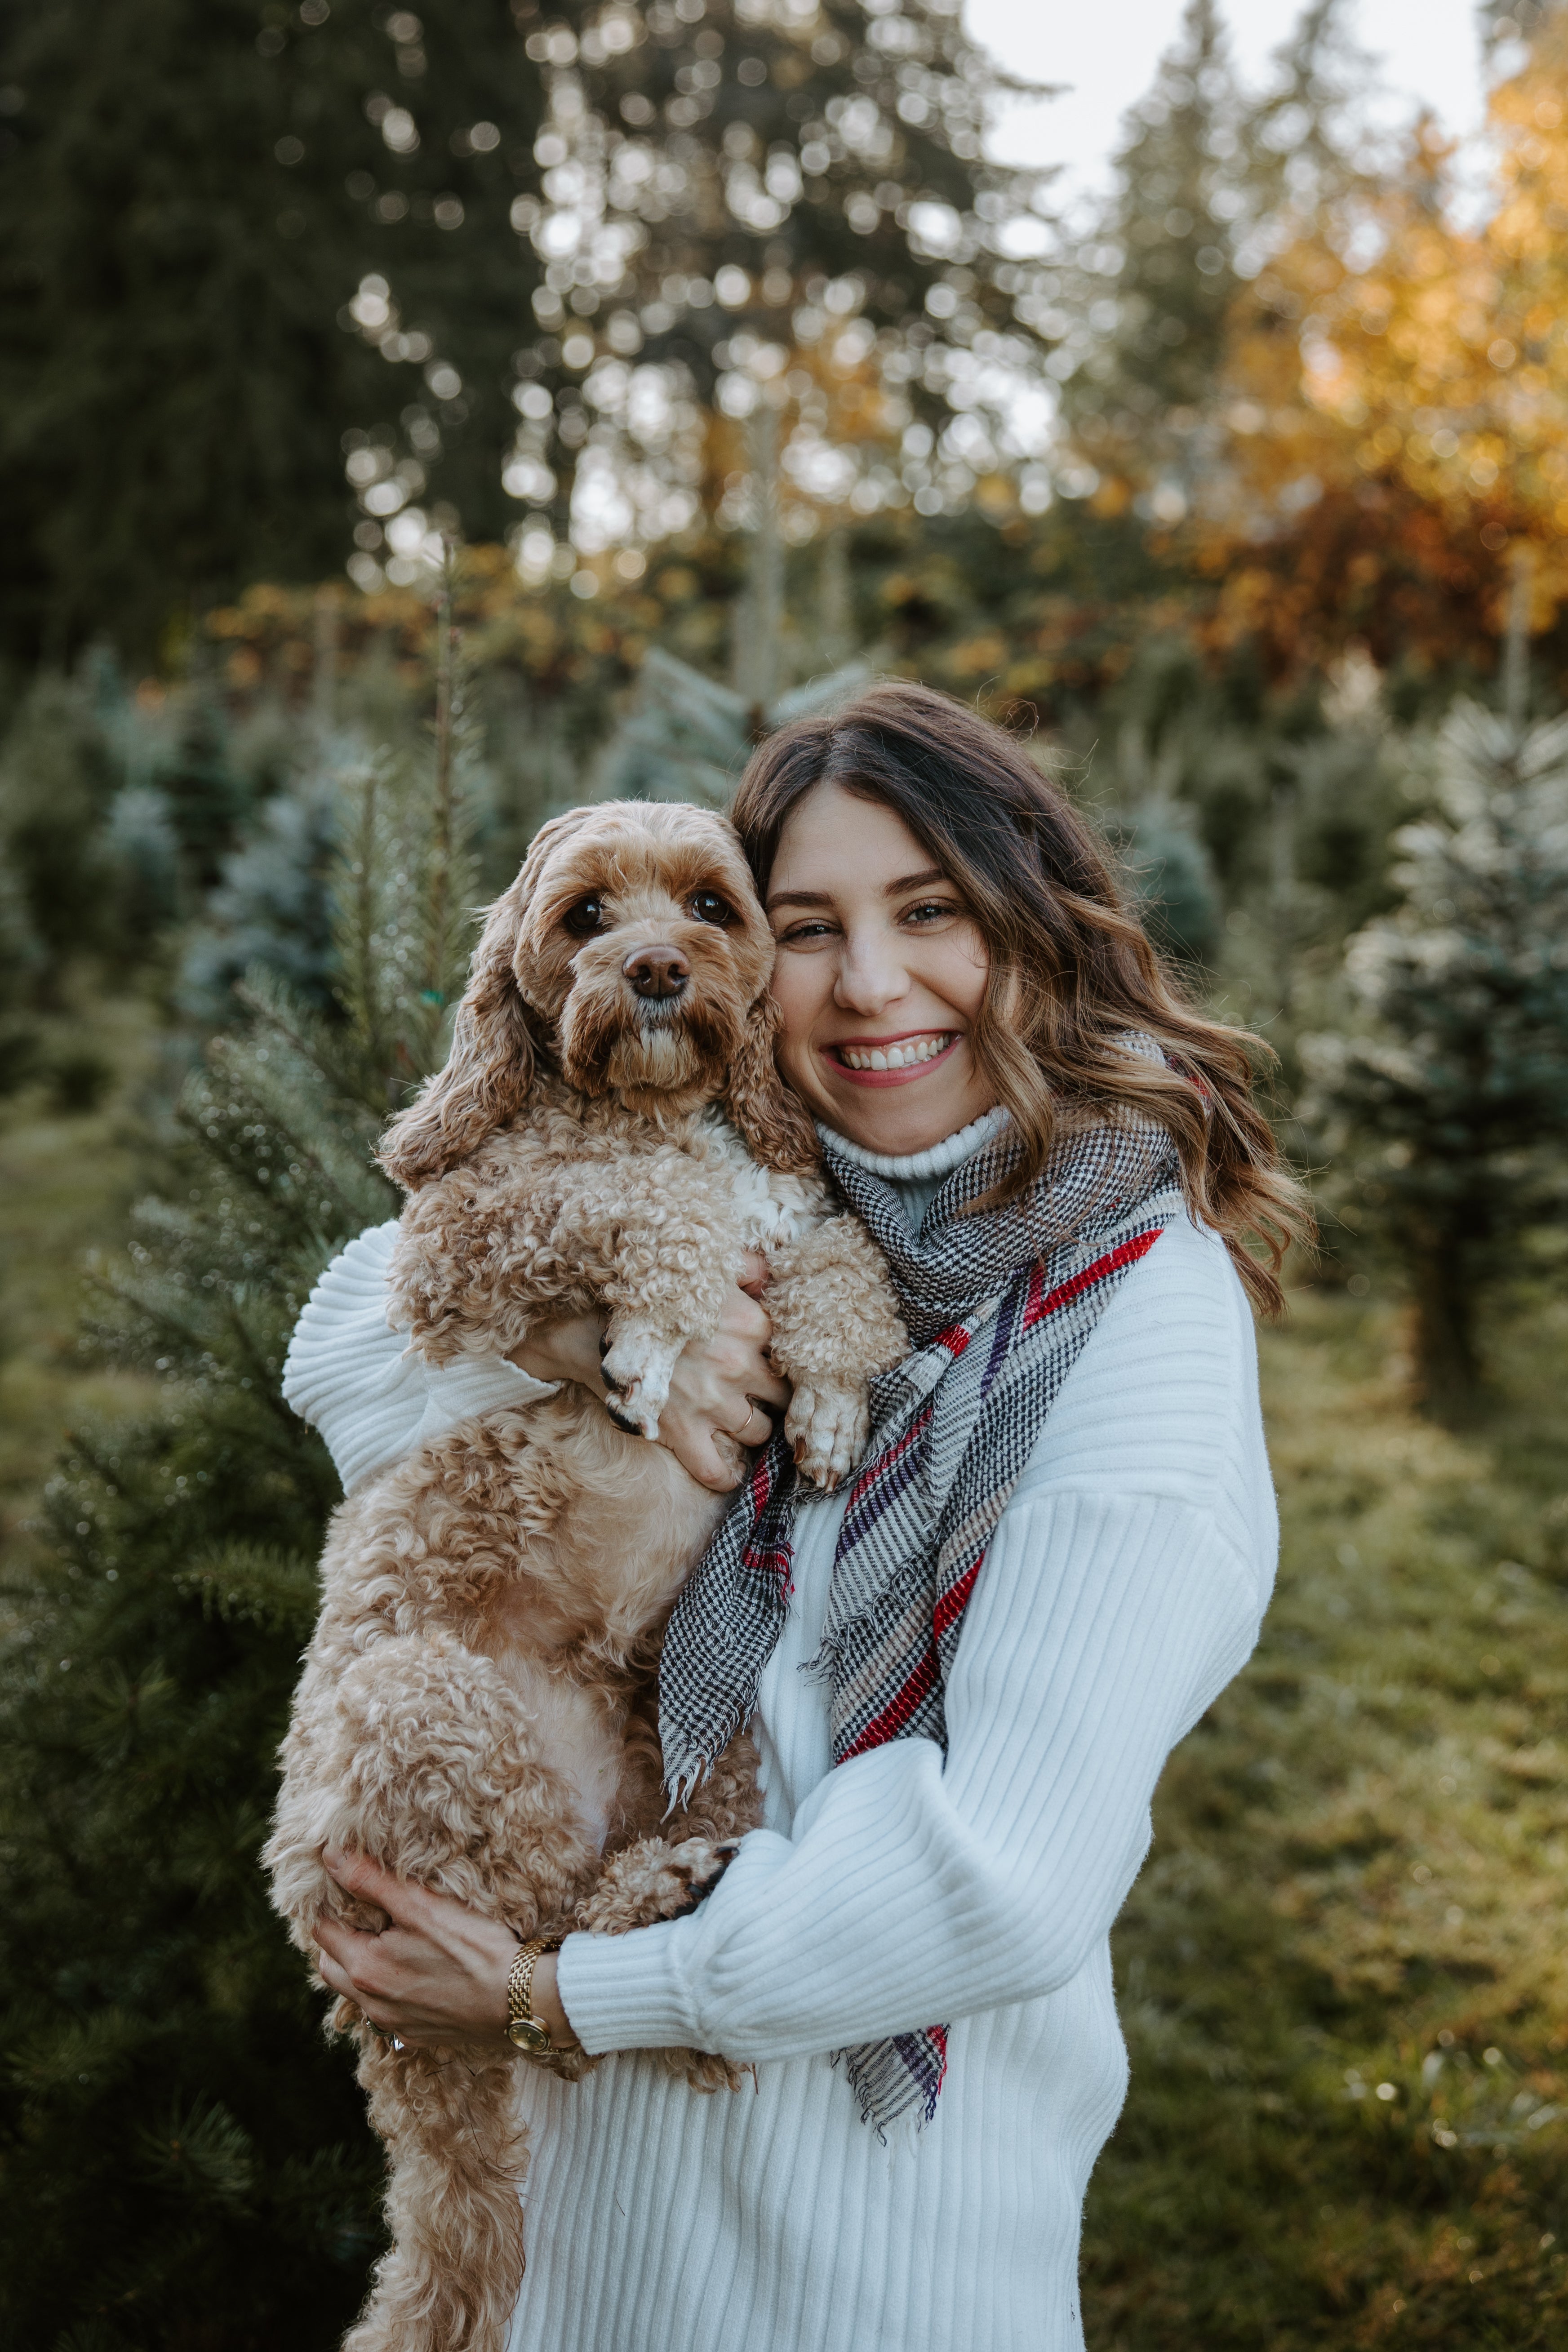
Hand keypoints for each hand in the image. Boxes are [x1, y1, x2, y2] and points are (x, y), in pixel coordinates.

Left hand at [313, 1847, 579, 2054]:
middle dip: (337, 1939)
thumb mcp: (422, 1907)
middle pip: (330, 1967)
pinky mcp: (415, 2035)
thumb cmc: (473, 1949)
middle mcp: (372, 2002)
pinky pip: (383, 2011)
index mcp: (366, 1968)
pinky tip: (412, 1972)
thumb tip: (331, 1856)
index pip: (323, 1932)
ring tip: (385, 1941)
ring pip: (355, 1992)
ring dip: (358, 1966)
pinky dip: (385, 1989)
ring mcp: (393, 2023)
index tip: (344, 1891)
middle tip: (360, 1915)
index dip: (329, 1907)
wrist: (518, 2001)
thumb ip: (372, 1882)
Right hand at [656, 1254, 789, 1489]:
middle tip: (759, 1398)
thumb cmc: (653, 1297)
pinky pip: (718, 1471)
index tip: (770, 1367)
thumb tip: (771, 1278)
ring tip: (737, 1422)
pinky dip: (727, 1476)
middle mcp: (738, 1365)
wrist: (591, 1325)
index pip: (789, 1356)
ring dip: (751, 1431)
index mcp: (750, 1325)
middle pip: (781, 1399)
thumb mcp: (705, 1270)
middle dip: (772, 1401)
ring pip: (758, 1433)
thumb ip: (748, 1270)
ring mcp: (712, 1402)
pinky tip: (730, 1470)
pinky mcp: (682, 1432)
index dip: (781, 1364)